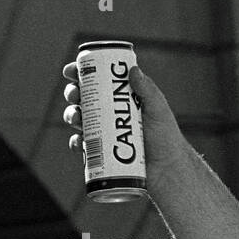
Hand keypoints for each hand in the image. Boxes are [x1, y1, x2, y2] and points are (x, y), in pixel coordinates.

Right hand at [61, 61, 185, 176]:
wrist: (167, 169)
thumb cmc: (166, 138)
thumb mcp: (158, 110)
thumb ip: (148, 91)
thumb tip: (133, 69)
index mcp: (119, 98)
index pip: (96, 80)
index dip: (79, 73)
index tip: (71, 71)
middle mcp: (108, 112)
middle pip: (82, 97)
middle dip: (73, 93)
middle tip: (75, 95)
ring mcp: (102, 131)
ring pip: (78, 119)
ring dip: (72, 115)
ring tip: (77, 119)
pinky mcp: (100, 150)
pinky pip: (82, 145)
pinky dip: (76, 142)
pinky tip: (80, 142)